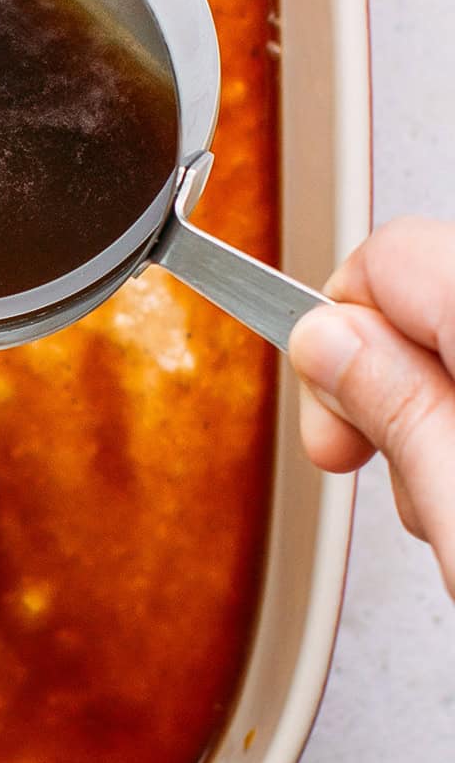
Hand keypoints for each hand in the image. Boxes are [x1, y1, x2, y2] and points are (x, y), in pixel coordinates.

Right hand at [289, 216, 454, 596]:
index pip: (385, 257)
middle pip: (423, 291)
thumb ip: (389, 407)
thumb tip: (321, 337)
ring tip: (447, 504)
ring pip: (452, 336)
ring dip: (435, 415)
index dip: (335, 335)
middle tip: (368, 463)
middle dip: (383, 380)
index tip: (330, 417)